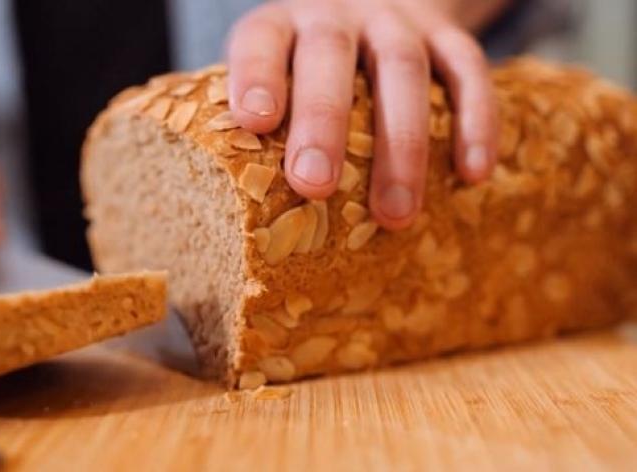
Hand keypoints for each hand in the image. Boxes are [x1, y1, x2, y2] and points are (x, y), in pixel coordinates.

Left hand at [227, 0, 499, 228]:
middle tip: (314, 186)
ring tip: (395, 214)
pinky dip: (475, 119)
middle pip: (328, 56)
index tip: (254, 122)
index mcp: (282, 24)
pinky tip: (473, 173)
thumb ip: (265, 119)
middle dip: (322, 121)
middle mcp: (336, 12)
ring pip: (402, 69)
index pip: (261, 40)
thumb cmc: (308, 65)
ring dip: (400, 144)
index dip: (256, 77)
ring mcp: (395, 18)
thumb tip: (234, 212)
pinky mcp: (445, 32)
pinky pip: (468, 68)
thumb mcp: (278, 72)